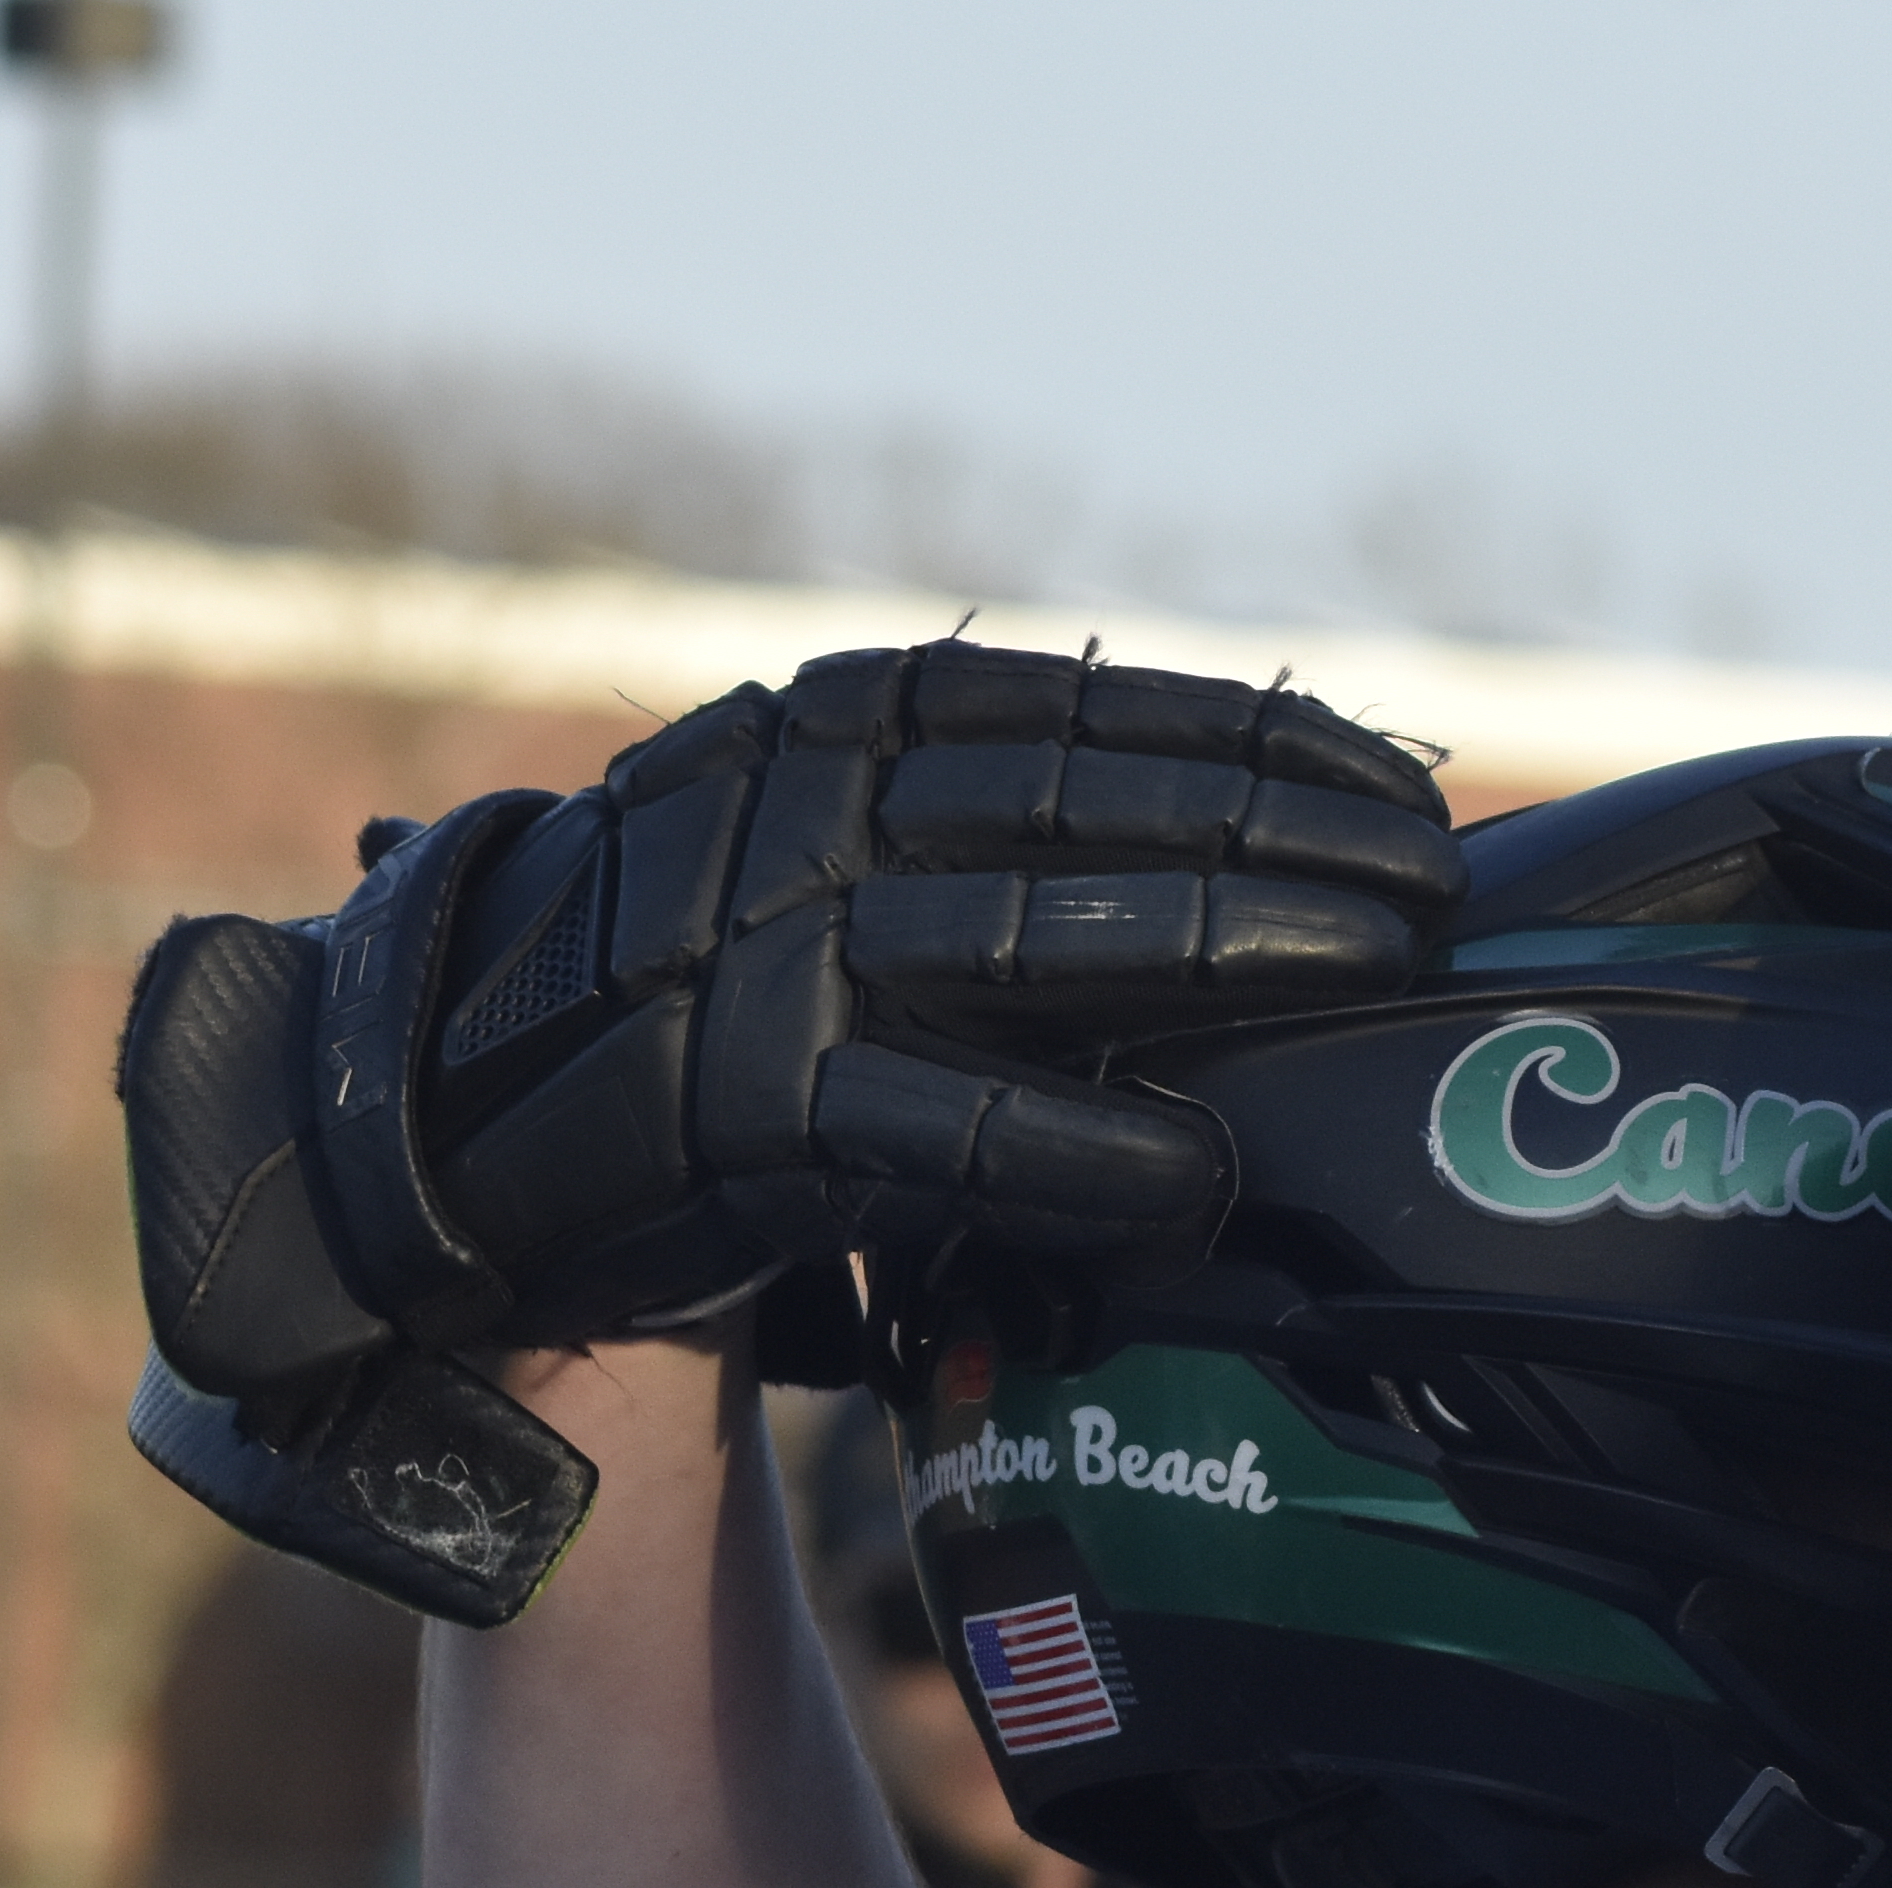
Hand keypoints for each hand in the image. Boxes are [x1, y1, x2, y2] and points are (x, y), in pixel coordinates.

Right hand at [116, 640, 1459, 1620]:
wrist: (453, 1124)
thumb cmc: (701, 988)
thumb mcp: (823, 848)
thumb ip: (989, 827)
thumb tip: (1246, 826)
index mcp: (828, 725)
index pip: (1082, 712)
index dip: (1256, 742)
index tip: (1401, 780)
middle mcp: (798, 814)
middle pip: (1085, 808)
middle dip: (1279, 833)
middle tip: (1438, 878)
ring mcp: (764, 956)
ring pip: (1032, 934)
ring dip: (1222, 943)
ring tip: (1377, 964)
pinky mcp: (738, 1114)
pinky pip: (943, 1127)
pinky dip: (1079, 1149)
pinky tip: (1203, 1172)